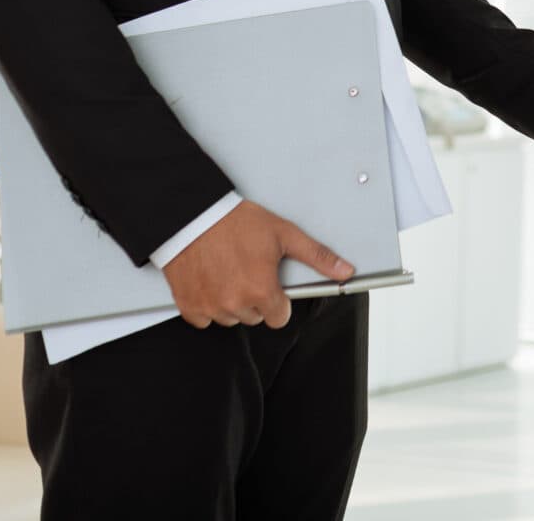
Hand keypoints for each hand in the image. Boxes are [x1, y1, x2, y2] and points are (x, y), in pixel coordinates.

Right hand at [162, 200, 353, 330]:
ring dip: (232, 302)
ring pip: (230, 318)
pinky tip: (211, 281)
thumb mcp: (283, 234)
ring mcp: (210, 307)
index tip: (270, 284)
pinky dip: (207, 304)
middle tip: (248, 270)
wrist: (192, 214)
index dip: (278, 300)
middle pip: (255, 317)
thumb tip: (345, 271)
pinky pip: (203, 319)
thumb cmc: (235, 222)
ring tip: (228, 272)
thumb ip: (317, 256)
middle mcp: (235, 304)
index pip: (279, 318)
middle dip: (255, 298)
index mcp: (261, 290)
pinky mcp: (188, 305)